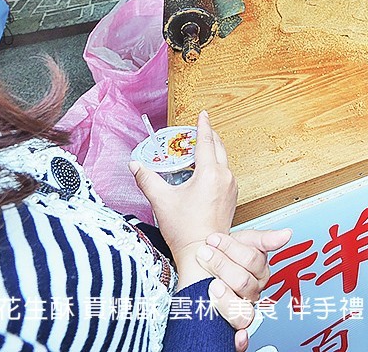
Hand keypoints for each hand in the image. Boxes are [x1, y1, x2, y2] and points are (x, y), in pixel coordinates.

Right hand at [130, 111, 237, 288]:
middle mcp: (225, 178)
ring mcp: (231, 188)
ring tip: (197, 150)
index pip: (207, 141)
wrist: (203, 253)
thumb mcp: (161, 201)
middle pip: (219, 148)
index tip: (203, 114)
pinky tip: (203, 172)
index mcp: (210, 174)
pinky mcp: (232, 198)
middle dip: (209, 136)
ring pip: (223, 160)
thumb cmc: (185, 230)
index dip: (203, 126)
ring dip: (212, 152)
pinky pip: (225, 173)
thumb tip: (135, 165)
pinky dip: (215, 166)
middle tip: (198, 130)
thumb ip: (147, 179)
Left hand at [196, 229, 292, 348]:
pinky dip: (241, 340)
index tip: (213, 240)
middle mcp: (252, 292)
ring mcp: (241, 307)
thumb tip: (286, 234)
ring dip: (224, 298)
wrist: (201, 259)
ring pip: (241, 310)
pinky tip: (238, 337)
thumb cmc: (222, 251)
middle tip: (206, 253)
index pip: (251, 260)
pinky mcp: (229, 321)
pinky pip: (239, 334)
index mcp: (259, 273)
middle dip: (221, 264)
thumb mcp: (243, 240)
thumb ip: (265, 239)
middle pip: (243, 282)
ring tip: (211, 284)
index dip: (230, 248)